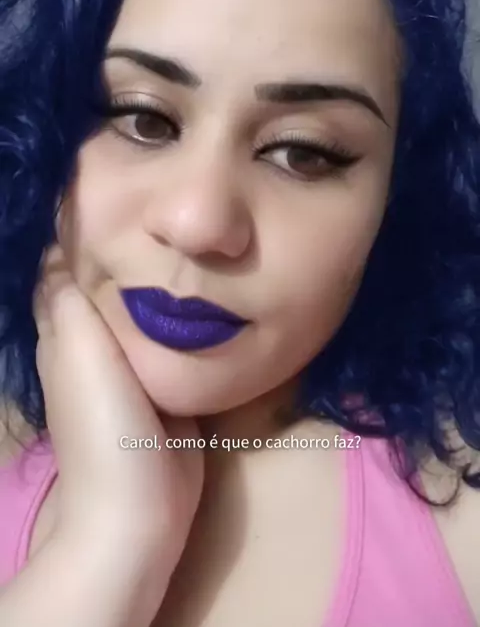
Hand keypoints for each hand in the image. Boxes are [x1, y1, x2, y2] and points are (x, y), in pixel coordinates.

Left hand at [32, 242, 203, 567]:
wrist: (140, 505)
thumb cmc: (105, 421)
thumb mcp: (81, 350)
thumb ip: (72, 299)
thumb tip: (63, 251)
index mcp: (62, 335)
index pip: (62, 274)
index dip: (80, 239)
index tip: (115, 203)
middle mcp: (90, 348)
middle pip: (104, 289)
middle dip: (124, 256)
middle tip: (163, 218)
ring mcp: (128, 369)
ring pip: (140, 314)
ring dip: (155, 285)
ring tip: (188, 246)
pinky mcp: (163, 388)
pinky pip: (169, 343)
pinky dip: (179, 319)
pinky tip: (205, 296)